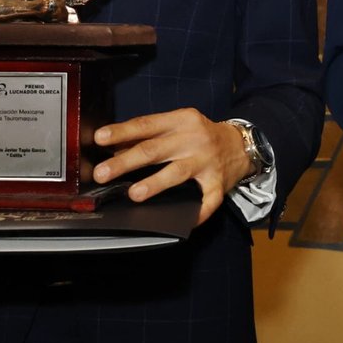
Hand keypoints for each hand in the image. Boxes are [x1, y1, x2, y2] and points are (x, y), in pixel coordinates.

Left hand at [93, 109, 253, 224]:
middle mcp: (193, 139)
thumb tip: (115, 148)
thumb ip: (150, 134)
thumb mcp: (178, 125)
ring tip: (134, 194)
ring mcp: (207, 162)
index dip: (122, 132)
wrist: (242, 144)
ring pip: (177, 172)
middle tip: (102, 173)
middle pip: (155, 149)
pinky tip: (186, 221)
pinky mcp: (218, 182)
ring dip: (154, 183)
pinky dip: (198, 212)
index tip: (100, 138)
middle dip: (126, 161)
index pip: (146, 125)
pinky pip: (208, 200)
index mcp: (181, 121)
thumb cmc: (200, 134)